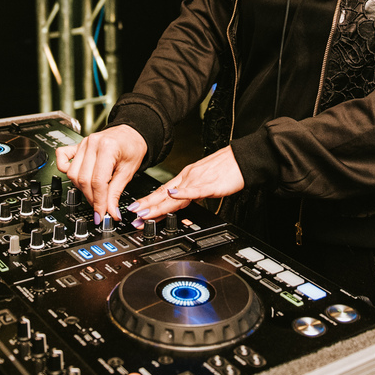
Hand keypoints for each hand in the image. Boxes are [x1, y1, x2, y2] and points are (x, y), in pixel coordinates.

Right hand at [54, 124, 145, 221]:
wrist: (130, 133)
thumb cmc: (132, 147)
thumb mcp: (129, 171)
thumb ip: (116, 192)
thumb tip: (110, 211)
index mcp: (108, 148)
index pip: (98, 181)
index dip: (99, 201)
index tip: (101, 214)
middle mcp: (92, 144)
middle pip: (84, 179)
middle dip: (92, 198)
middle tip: (100, 208)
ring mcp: (83, 144)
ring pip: (73, 174)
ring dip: (82, 188)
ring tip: (94, 194)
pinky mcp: (77, 145)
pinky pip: (62, 157)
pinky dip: (64, 168)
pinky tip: (76, 177)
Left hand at [126, 146, 244, 221]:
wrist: (241, 158)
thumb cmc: (226, 169)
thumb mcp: (204, 181)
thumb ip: (192, 191)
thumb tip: (183, 200)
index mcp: (187, 178)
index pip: (163, 192)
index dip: (148, 202)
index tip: (136, 210)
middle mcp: (188, 178)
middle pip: (164, 195)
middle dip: (147, 207)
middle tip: (133, 216)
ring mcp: (197, 181)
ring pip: (174, 195)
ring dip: (157, 205)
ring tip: (144, 213)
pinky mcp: (210, 184)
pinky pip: (194, 190)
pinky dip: (182, 194)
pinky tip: (172, 196)